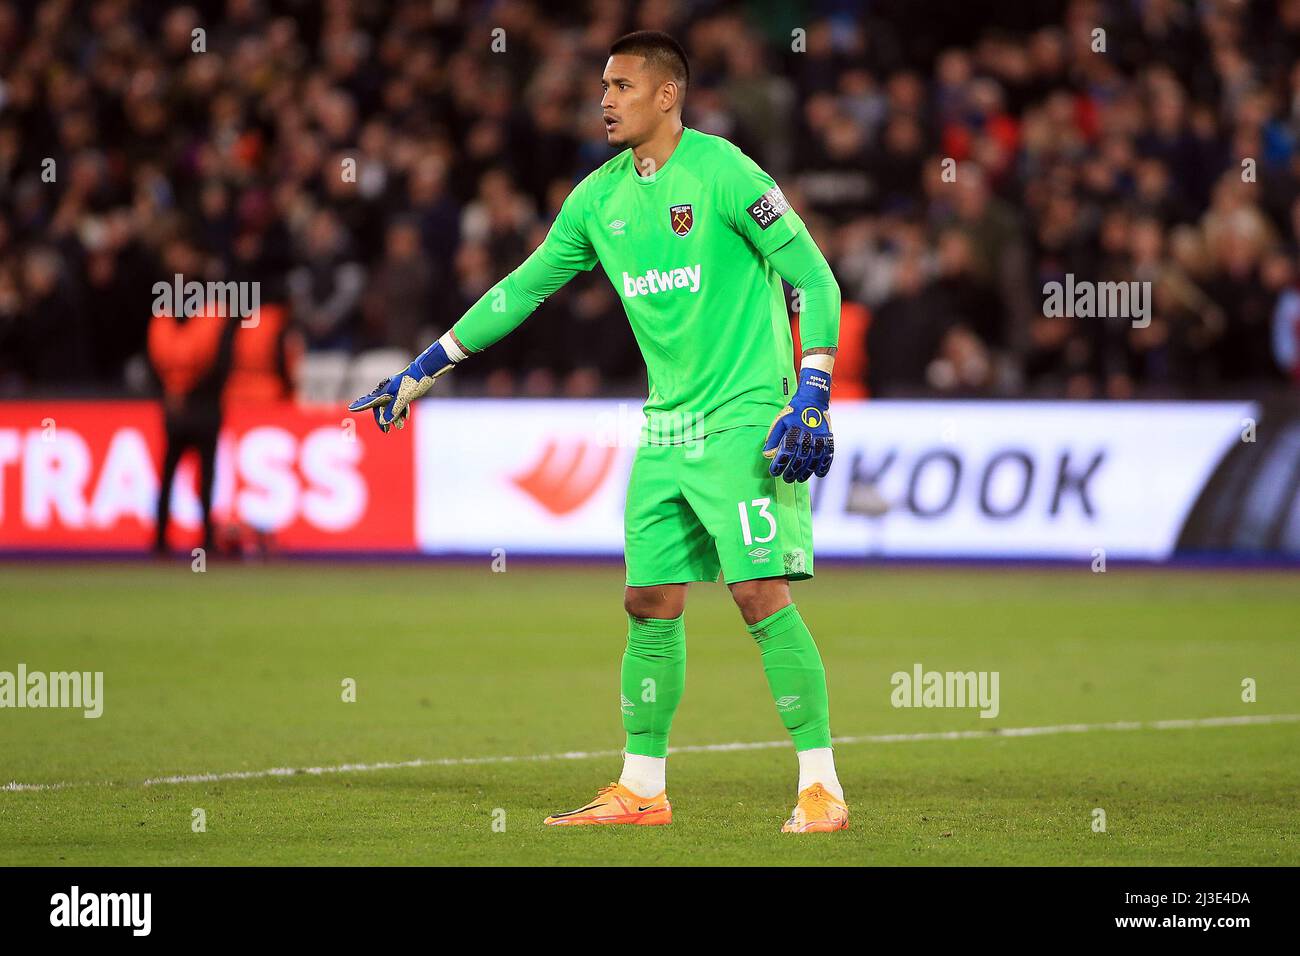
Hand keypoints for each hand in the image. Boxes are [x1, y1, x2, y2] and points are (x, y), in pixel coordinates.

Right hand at [348, 339, 455, 432]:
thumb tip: (384, 421)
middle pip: (381, 406)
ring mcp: (396, 390)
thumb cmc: (413, 382)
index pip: (370, 401)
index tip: (351, 408)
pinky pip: (399, 403)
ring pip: (391, 406)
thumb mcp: (403, 397)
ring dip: (395, 417)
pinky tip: (406, 417)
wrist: (425, 371)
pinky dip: (402, 411)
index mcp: (385, 391)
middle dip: (383, 419)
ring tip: (400, 426)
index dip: (361, 406)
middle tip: (386, 431)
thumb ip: (394, 409)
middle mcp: (388, 390)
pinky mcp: (404, 390)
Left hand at [762, 367, 833, 481]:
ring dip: (807, 471)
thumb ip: (773, 439)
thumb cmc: (793, 413)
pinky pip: (828, 455)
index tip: (774, 472)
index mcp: (794, 429)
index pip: (786, 450)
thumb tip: (767, 455)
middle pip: (800, 457)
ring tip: (799, 479)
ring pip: (814, 458)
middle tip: (787, 479)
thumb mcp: (780, 422)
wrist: (813, 400)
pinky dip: (824, 466)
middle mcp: (808, 433)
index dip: (780, 463)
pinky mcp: (828, 438)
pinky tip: (818, 474)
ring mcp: (820, 436)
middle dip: (793, 471)